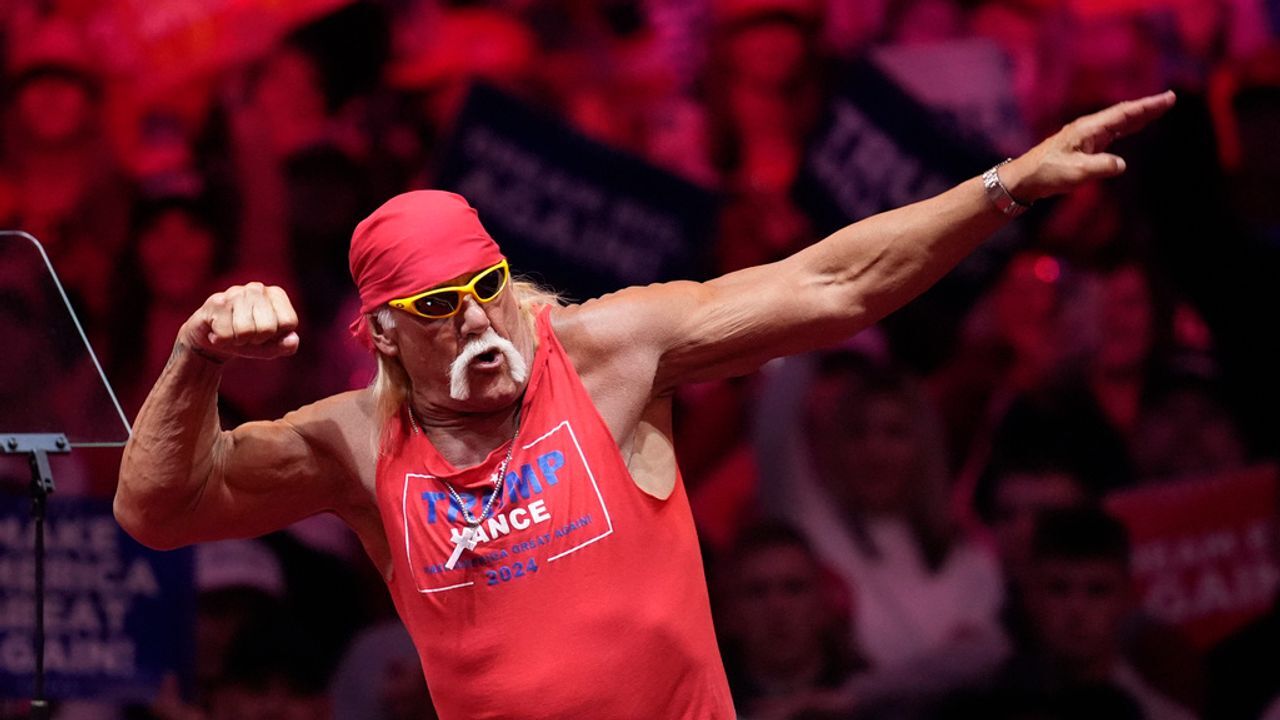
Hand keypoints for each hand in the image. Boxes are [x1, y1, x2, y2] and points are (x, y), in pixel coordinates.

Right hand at [180, 282, 299, 361]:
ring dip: (238, 340)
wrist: (211, 339)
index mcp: (276, 294)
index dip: (276, 336)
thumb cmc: (247, 340)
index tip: (266, 333)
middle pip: (268, 328)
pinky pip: (225, 334)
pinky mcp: (215, 302)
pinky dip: (221, 340)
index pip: (289, 322)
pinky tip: (218, 330)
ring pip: (245, 331)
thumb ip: (285, 346)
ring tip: (232, 332)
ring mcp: (235, 292)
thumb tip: (293, 339)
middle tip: (247, 335)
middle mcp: (257, 288)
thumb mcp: (270, 347)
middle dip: (256, 339)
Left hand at [1002, 91, 1176, 202]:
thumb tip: (1121, 164)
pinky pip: (1111, 132)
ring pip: (1118, 122)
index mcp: (1089, 129)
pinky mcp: (1083, 146)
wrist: (1025, 178)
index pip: (1124, 114)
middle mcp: (1089, 129)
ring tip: (1158, 109)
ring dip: (1138, 116)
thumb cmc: (1048, 173)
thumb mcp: (1076, 172)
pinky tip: (1132, 128)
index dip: (1147, 107)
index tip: (1168, 98)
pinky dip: (1126, 127)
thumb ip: (1100, 167)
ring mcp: (1086, 136)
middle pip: (1123, 113)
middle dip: (1147, 107)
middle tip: (1170, 99)